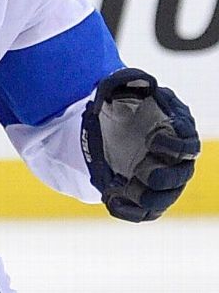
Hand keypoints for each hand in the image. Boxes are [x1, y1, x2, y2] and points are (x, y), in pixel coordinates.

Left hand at [82, 68, 198, 221]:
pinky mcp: (143, 192)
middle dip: (163, 177)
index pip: (188, 145)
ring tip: (124, 189)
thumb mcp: (123, 87)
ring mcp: (160, 178)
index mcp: (175, 133)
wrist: (105, 125)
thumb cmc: (122, 104)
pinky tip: (111, 201)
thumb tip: (146, 81)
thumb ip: (134, 81)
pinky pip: (144, 212)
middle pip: (181, 177)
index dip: (175, 146)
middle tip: (141, 170)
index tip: (154, 140)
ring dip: (147, 198)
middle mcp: (173, 160)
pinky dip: (129, 211)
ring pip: (164, 198)